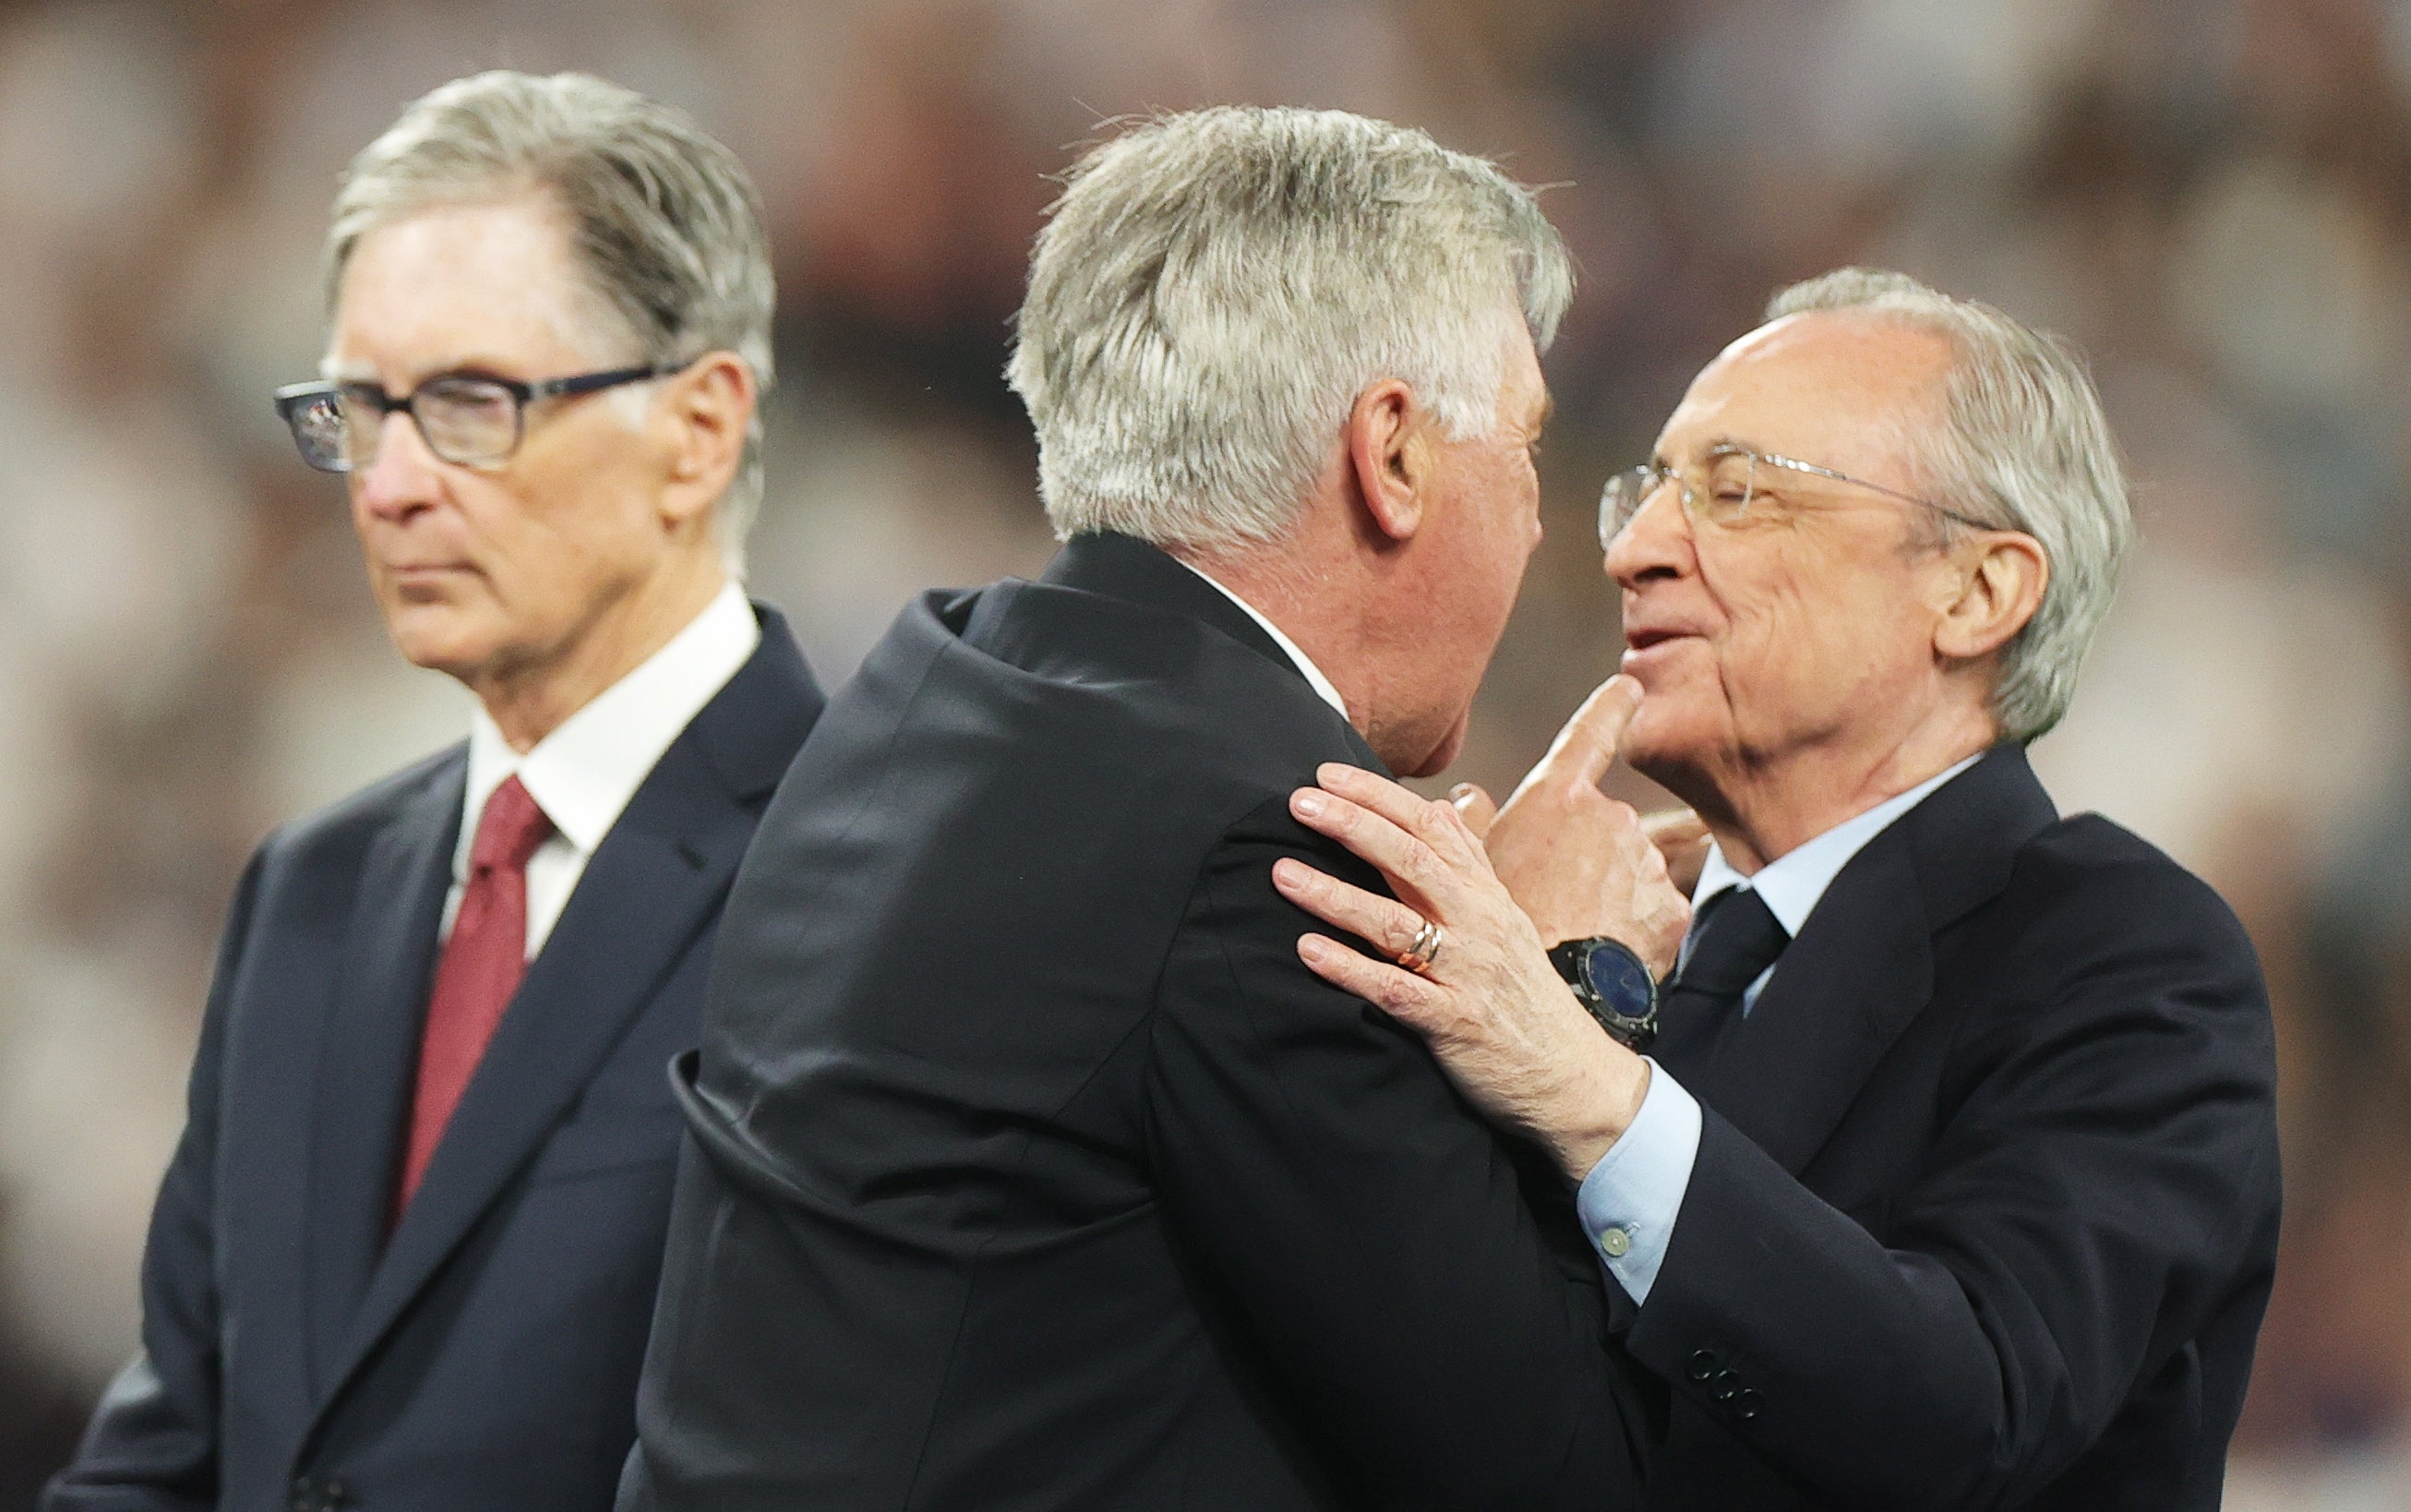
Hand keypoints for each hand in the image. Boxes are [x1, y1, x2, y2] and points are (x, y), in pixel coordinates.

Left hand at [1272, 763, 1650, 1181]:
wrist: (1572, 1074)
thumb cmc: (1523, 992)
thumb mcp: (1505, 918)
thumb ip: (1468, 863)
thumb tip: (1441, 804)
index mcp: (1485, 892)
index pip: (1430, 825)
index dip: (1377, 795)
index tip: (1327, 773)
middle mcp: (1478, 923)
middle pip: (1411, 860)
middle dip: (1352, 825)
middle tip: (1299, 801)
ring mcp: (1467, 972)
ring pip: (1395, 923)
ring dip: (1334, 895)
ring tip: (1282, 873)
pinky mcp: (1453, 1022)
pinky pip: (1394, 991)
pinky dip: (1349, 968)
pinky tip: (1307, 951)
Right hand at [1445, 677, 1691, 975]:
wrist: (1545, 1000)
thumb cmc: (1493, 932)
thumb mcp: (1467, 867)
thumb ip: (1468, 821)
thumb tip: (1466, 797)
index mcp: (1559, 798)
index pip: (1591, 733)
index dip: (1612, 706)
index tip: (1630, 687)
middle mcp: (1612, 818)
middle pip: (1608, 824)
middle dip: (1590, 853)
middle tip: (1558, 894)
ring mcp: (1647, 864)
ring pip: (1634, 869)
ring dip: (1613, 891)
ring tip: (1578, 929)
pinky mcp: (1671, 910)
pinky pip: (1655, 910)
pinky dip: (1635, 927)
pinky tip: (1604, 948)